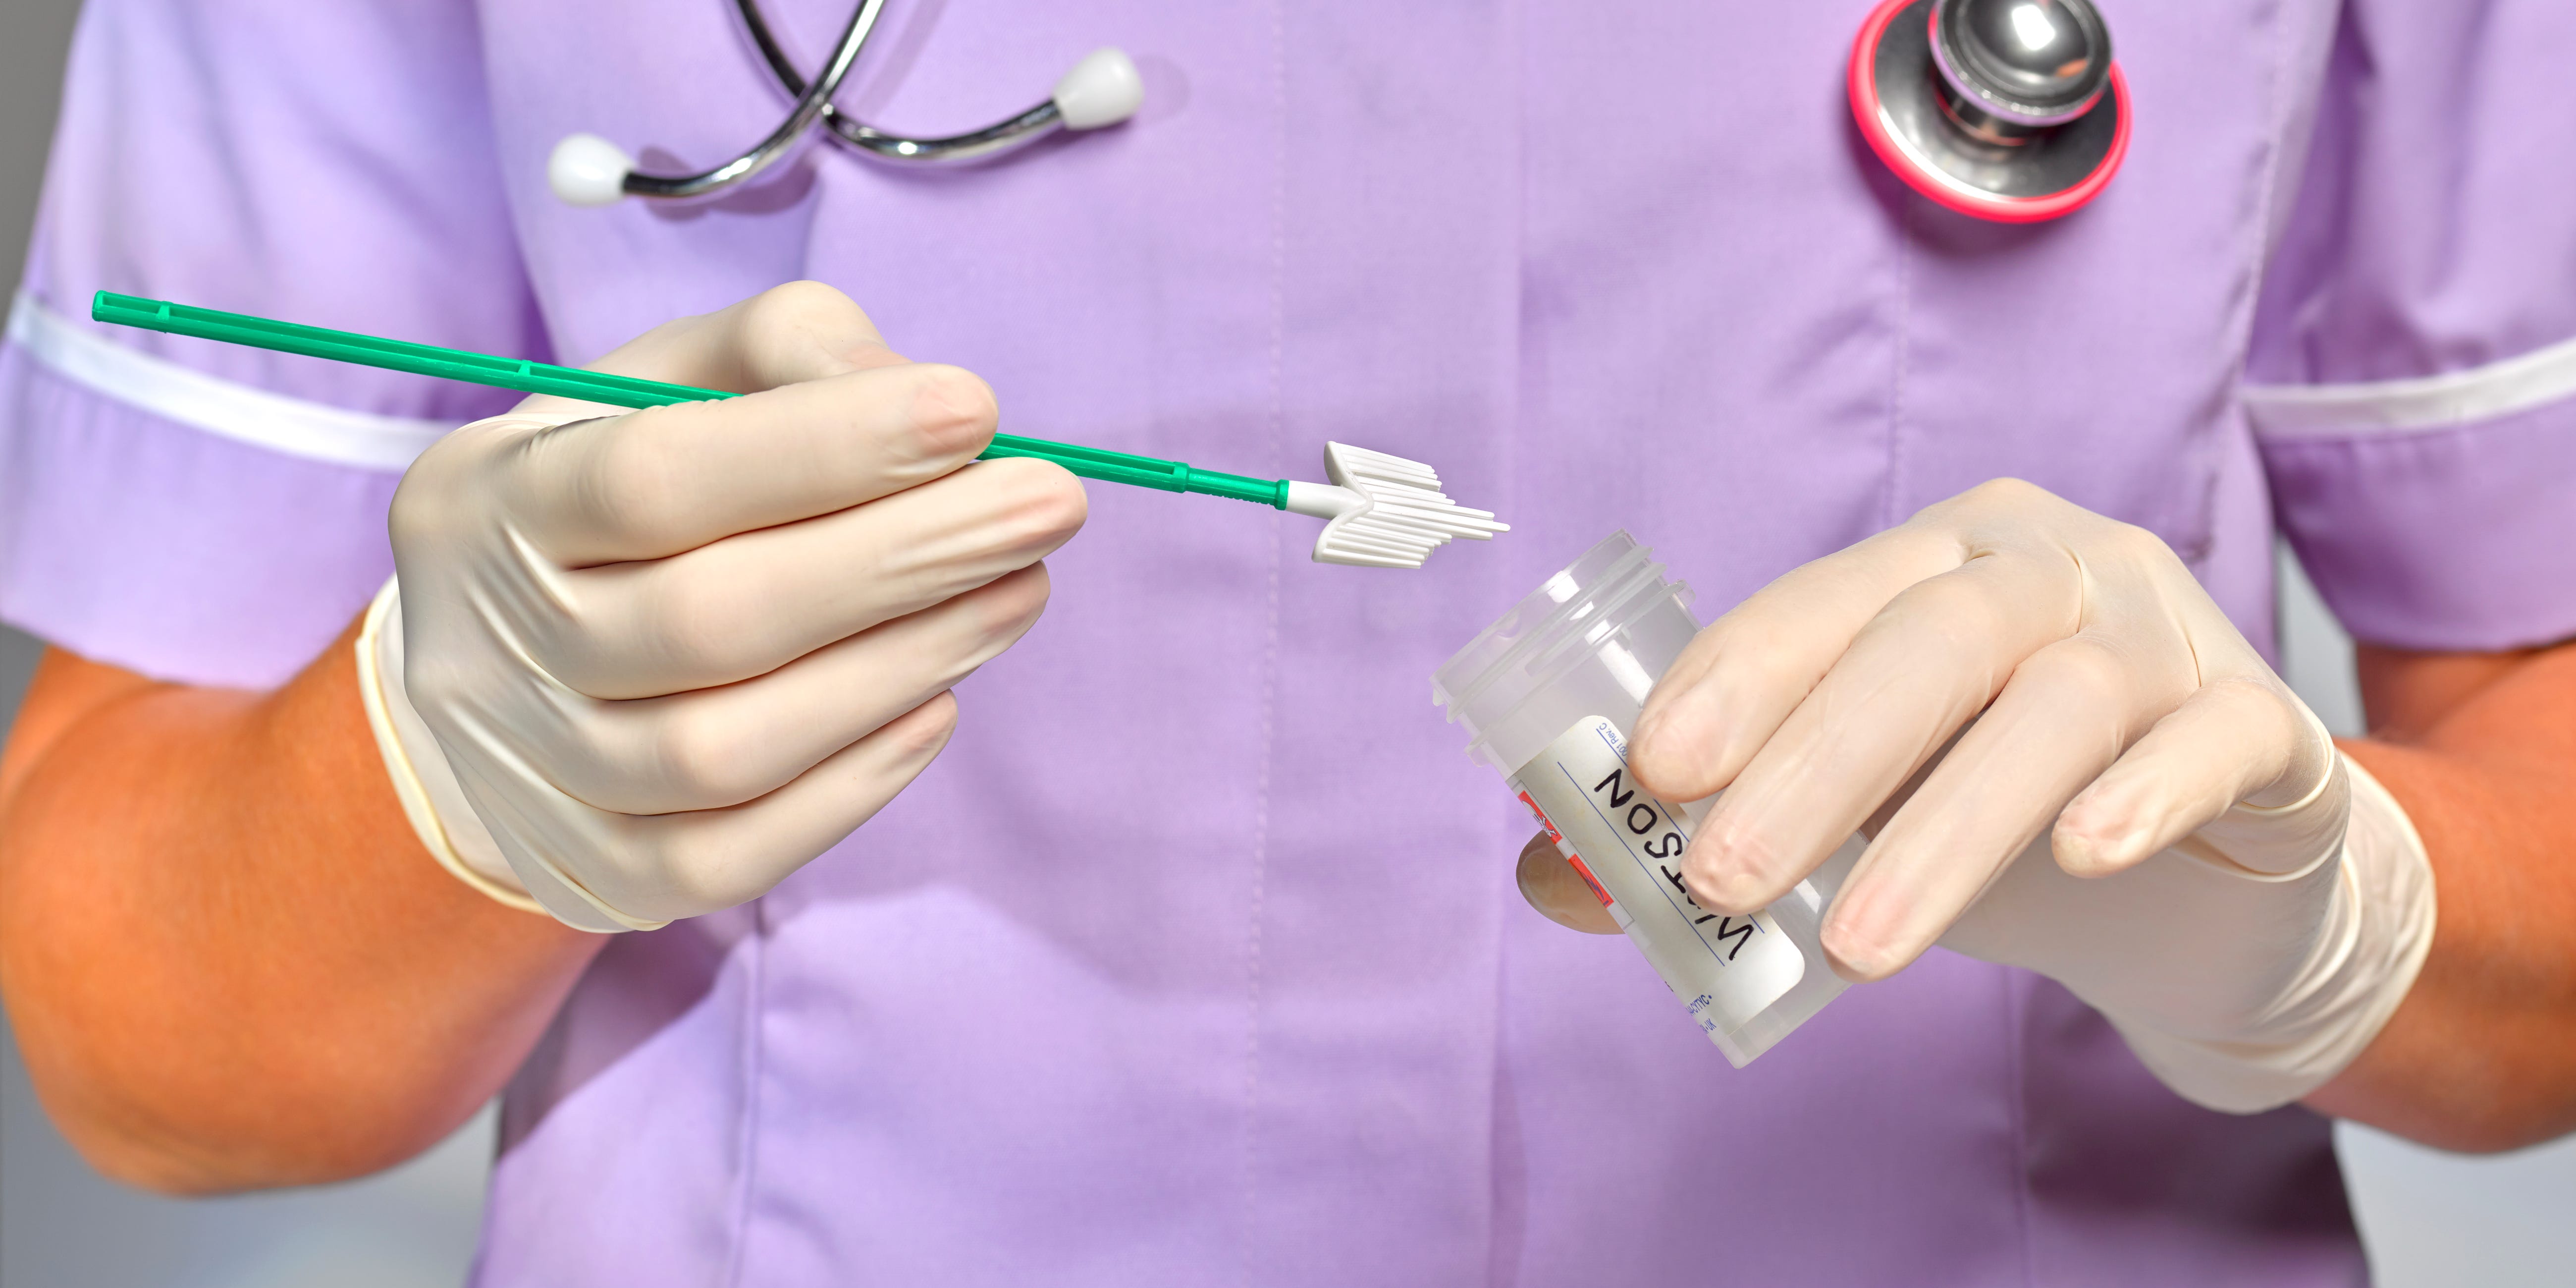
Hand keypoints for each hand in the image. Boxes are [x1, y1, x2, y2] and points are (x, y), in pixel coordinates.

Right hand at [374, 282, 1085, 930]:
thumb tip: (931, 404)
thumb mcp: (668, 380)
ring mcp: (538, 778)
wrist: (490, 661)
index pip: (654, 476)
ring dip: (902, 665)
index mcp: (490, 500)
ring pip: (727, 750)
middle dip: (905, 560)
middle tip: (1047, 507)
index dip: (826, 447)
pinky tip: (939, 704)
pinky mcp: (596, 876)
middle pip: (712, 619)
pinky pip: (731, 856)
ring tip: (1019, 591)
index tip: (975, 411)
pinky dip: (853, 784)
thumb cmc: (617, 486)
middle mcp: (490, 648)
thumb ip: (791, 353)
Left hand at [1517, 480, 2432, 1110]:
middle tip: (1722, 881)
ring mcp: (2165, 635)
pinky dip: (2146, 792)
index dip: (1733, 679)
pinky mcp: (2266, 725)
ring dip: (1947, 830)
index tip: (1648, 775)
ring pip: (2057, 705)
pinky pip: (2216, 738)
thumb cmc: (1996, 811)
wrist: (2209, 871)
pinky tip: (2086, 854)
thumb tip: (1551, 879)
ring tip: (1855, 951)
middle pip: (1928, 643)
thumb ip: (1720, 826)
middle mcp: (2051, 569)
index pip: (1818, 604)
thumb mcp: (1857, 812)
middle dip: (1815, 764)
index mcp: (1933, 563)